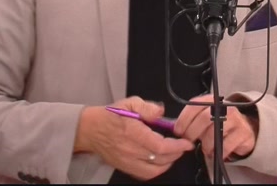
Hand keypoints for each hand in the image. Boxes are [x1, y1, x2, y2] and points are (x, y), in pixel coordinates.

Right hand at [74, 97, 193, 180]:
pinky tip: (161, 161)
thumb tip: (160, 112)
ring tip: (173, 153)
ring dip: (168, 162)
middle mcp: (130, 150)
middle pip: (160, 159)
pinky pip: (145, 174)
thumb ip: (147, 107)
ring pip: (154, 169)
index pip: (160, 146)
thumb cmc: (110, 116)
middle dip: (176, 153)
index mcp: (133, 133)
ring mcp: (127, 161)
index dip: (177, 146)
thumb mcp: (129, 103)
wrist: (90, 129)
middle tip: (182, 145)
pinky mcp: (125, 167)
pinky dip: (156, 169)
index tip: (186, 143)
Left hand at [173, 94, 257, 160]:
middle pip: (204, 119)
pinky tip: (215, 152)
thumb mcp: (205, 118)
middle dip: (192, 133)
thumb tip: (175, 128)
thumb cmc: (219, 124)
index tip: (178, 131)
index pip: (195, 105)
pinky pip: (225, 146)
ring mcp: (235, 119)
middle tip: (189, 142)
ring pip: (214, 134)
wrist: (244, 129)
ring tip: (205, 148)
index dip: (184, 119)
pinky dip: (217, 152)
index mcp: (211, 100)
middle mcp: (224, 107)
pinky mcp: (243, 133)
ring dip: (205, 145)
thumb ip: (191, 120)